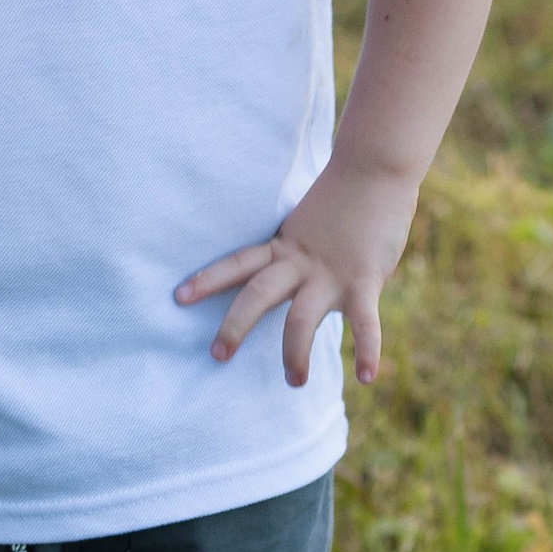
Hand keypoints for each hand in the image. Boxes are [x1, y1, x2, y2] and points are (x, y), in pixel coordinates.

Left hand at [174, 157, 420, 387]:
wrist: (375, 170)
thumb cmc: (344, 198)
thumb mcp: (307, 226)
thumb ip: (298, 255)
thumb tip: (295, 280)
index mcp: (283, 247)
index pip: (237, 265)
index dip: (206, 280)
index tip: (177, 298)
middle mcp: (300, 262)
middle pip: (257, 294)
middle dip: (235, 325)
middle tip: (217, 355)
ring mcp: (330, 273)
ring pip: (301, 318)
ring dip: (295, 353)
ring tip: (294, 381)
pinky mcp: (364, 281)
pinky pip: (365, 323)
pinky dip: (367, 351)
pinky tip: (367, 377)